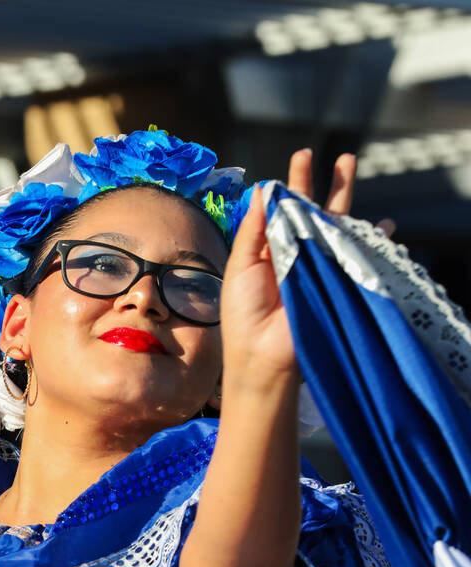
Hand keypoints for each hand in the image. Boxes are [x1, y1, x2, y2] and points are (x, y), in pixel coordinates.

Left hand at [219, 149, 359, 389]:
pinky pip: (355, 254)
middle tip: (324, 154)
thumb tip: (263, 191)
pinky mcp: (335, 279)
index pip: (281, 210)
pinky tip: (383, 226)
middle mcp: (294, 253)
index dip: (290, 185)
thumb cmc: (243, 313)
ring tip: (349, 165)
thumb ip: (253, 230)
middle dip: (319, 182)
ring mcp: (317, 265)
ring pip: (334, 224)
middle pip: (311, 210)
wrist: (262, 353)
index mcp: (268, 249)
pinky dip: (371, 240)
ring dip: (344, 196)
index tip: (299, 160)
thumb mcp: (241, 266)